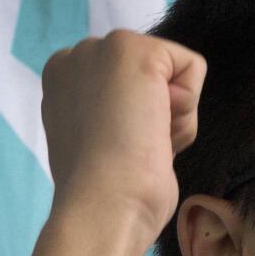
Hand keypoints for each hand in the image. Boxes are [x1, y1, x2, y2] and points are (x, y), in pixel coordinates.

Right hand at [40, 29, 205, 240]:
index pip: (127, 85)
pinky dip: (188, 108)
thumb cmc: (104, 194)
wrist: (102, 205)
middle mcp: (75, 56)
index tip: (116, 149)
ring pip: (174, 74)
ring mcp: (101, 49)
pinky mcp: (134, 50)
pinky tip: (156, 130)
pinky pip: (192, 68)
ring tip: (141, 142)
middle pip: (153, 76)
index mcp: (62, 80)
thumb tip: (150, 120)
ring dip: (173, 117)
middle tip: (130, 148)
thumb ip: (114, 117)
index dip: (136, 122)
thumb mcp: (99, 143)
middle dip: (156, 115)